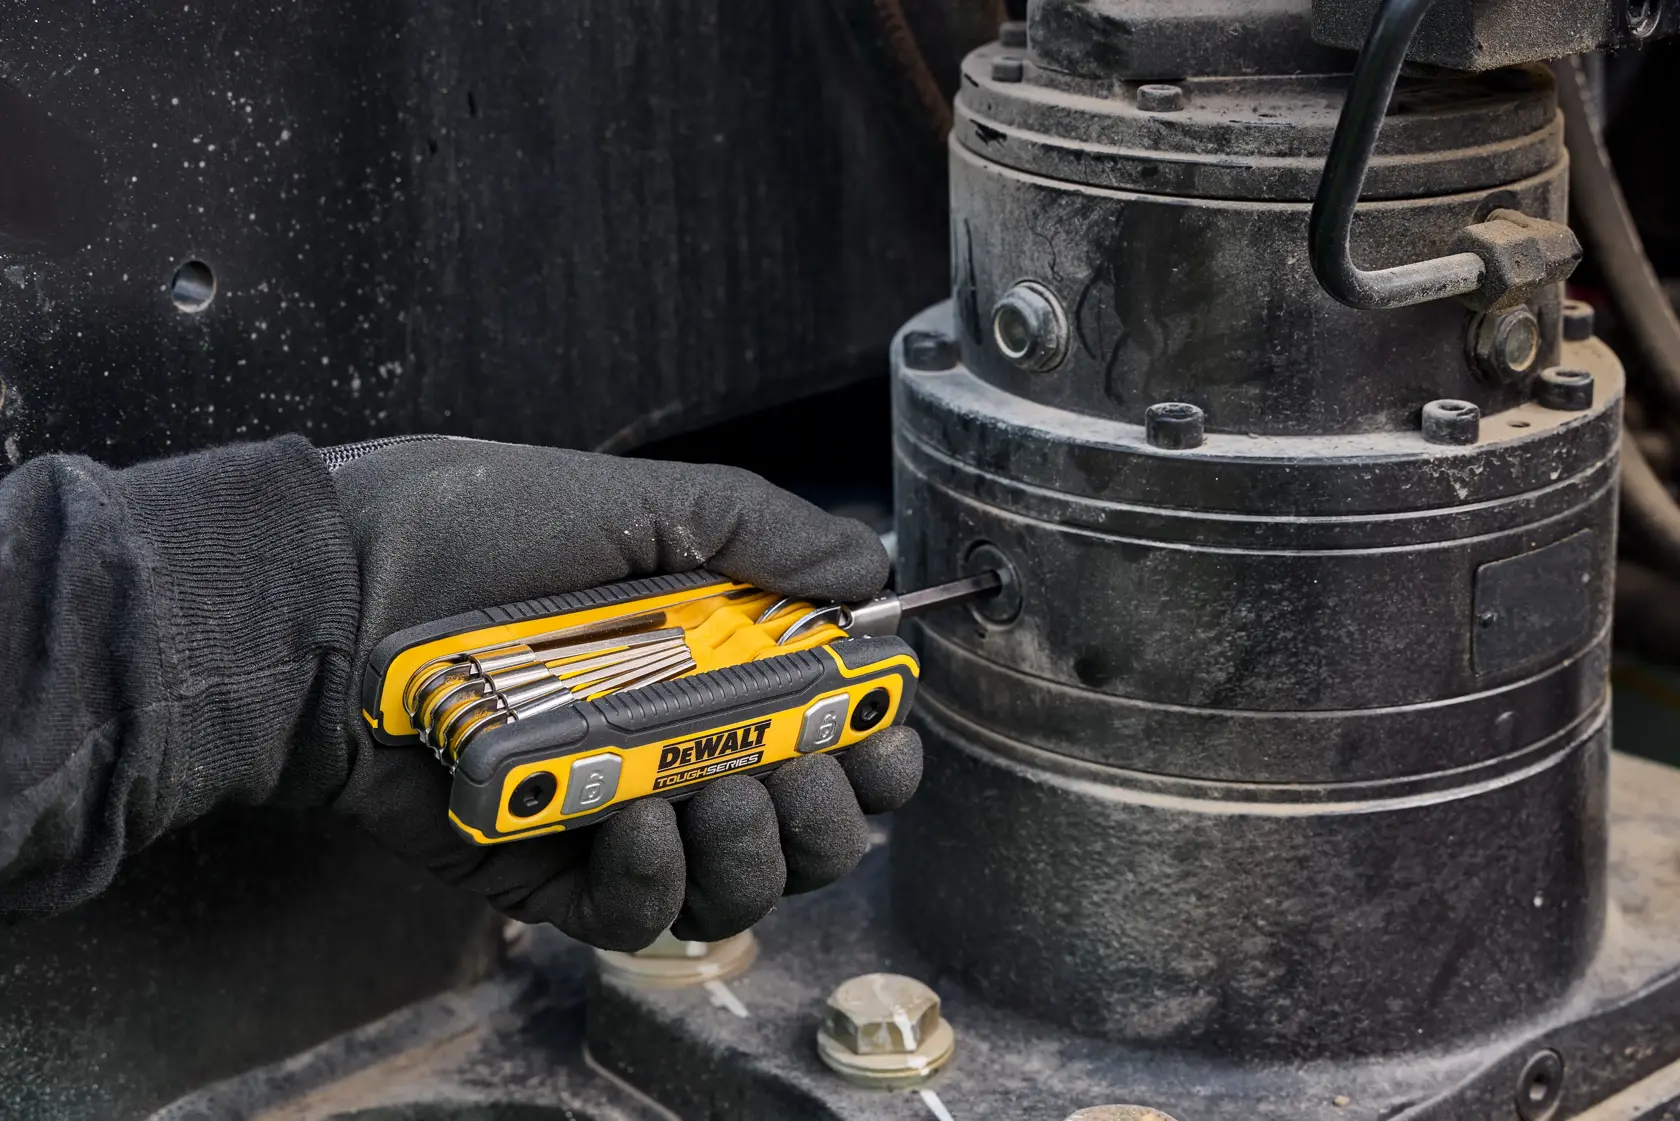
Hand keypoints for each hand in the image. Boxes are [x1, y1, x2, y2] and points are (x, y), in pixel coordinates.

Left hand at [326, 438, 921, 949]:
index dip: (879, 743)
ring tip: (720, 788)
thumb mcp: (637, 504)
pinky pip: (642, 919)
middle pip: (813, 829)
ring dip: (759, 849)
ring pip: (743, 888)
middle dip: (834, 811)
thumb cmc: (476, 534)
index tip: (878, 724)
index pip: (839, 731)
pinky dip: (659, 881)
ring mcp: (625, 817)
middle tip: (805, 764)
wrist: (337, 595)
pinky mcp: (554, 873)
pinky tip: (639, 816)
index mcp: (722, 663)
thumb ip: (760, 530)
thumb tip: (871, 571)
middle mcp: (687, 748)